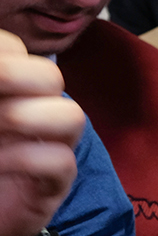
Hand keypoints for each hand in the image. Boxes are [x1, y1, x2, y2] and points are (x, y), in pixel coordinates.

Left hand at [0, 30, 84, 235]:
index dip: (2, 52)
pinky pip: (62, 161)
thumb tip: (1, 104)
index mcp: (7, 92)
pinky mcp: (53, 185)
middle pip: (50, 77)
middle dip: (16, 76)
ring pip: (72, 116)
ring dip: (27, 117)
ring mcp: (47, 148)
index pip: (13, 50)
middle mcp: (32, 114)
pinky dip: (27, 159)